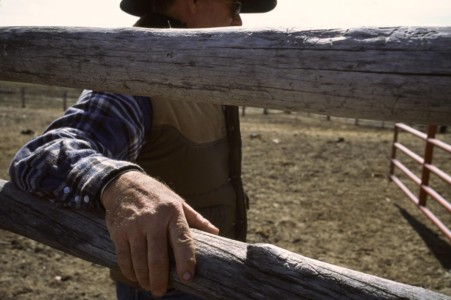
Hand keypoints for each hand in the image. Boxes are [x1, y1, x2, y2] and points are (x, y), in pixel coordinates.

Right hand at [101, 171, 218, 296]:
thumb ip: (196, 219)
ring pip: (139, 260)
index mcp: (173, 213)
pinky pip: (124, 257)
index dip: (186, 260)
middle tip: (161, 292)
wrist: (124, 184)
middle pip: (157, 256)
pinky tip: (135, 277)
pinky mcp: (119, 231)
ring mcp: (134, 226)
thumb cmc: (157, 196)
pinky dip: (129, 271)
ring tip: (149, 287)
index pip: (182, 240)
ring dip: (144, 278)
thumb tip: (216, 233)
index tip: (187, 277)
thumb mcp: (178, 202)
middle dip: (160, 279)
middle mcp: (153, 220)